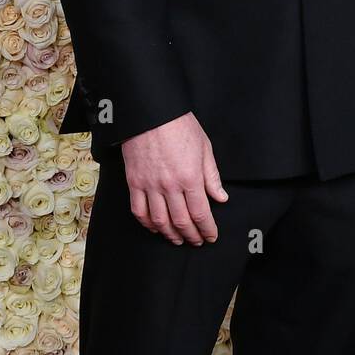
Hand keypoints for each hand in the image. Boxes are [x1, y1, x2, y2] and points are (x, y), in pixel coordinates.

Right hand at [121, 111, 228, 245]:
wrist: (152, 113)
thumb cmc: (180, 126)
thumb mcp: (204, 148)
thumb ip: (212, 176)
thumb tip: (220, 198)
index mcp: (190, 177)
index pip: (201, 214)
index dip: (207, 229)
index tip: (211, 236)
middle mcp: (170, 186)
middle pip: (181, 221)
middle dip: (191, 236)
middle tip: (197, 241)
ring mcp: (150, 185)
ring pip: (160, 221)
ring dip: (170, 234)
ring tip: (178, 240)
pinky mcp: (134, 182)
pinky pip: (139, 210)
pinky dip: (148, 223)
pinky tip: (156, 227)